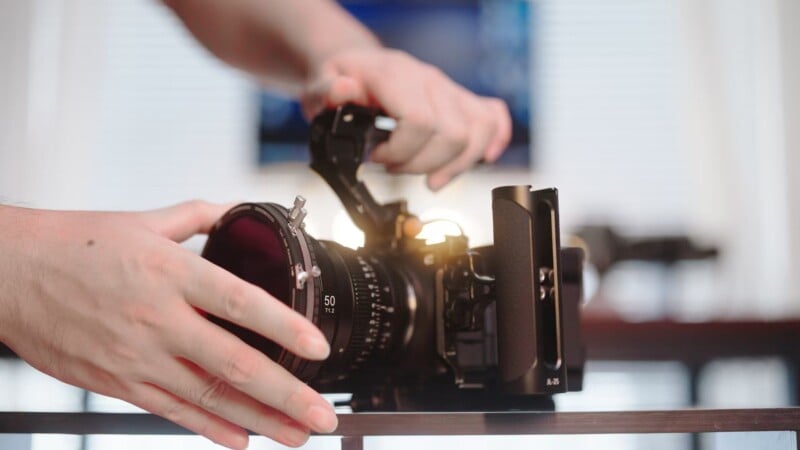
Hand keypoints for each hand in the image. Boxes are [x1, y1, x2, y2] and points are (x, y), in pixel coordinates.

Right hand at [0, 201, 336, 448]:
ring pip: (209, 398)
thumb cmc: (75, 245)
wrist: (10, 274)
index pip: (242, 303)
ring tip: (295, 435)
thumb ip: (198, 216)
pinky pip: (172, 412)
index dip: (287, 328)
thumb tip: (236, 210)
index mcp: (171, 272)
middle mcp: (159, 318)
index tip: (319, 349)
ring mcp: (138, 356)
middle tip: (322, 415)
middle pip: (235, 363)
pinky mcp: (118, 381)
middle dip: (287, 394)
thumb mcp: (143, 220)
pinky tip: (240, 439)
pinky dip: (209, 429)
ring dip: (259, 420)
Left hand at [302, 48, 512, 190]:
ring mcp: (448, 89)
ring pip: (477, 131)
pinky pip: (493, 116)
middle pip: (452, 133)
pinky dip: (493, 141)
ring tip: (430, 178)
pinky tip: (483, 158)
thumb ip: (328, 90)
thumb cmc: (340, 81)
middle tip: (396, 167)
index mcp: (395, 74)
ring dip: (455, 165)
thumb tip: (344, 90)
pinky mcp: (461, 99)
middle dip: (423, 164)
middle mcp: (428, 79)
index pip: (420, 120)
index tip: (379, 158)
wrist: (357, 67)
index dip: (401, 151)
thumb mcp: (319, 85)